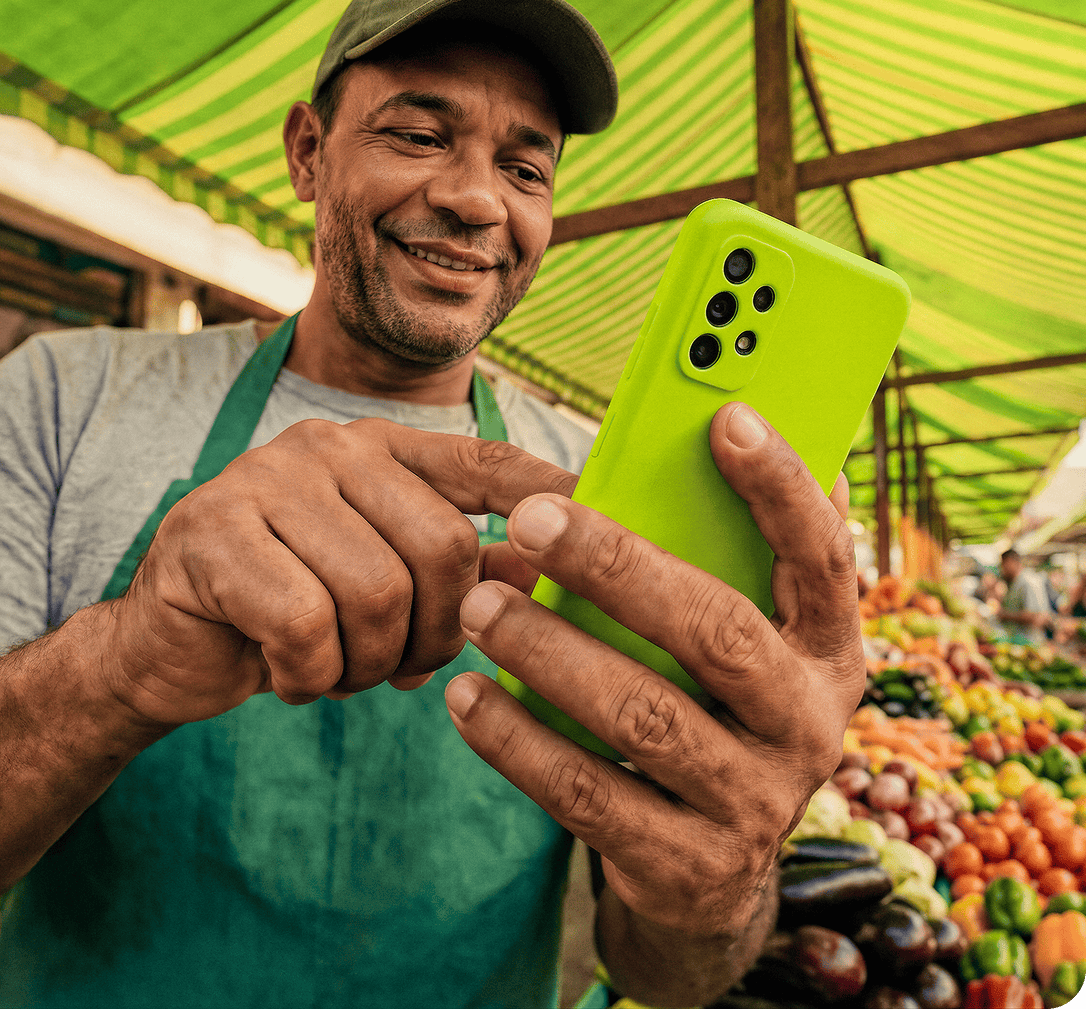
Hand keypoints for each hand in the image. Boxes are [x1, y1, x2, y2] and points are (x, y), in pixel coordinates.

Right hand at [103, 419, 575, 725]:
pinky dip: (308, 676)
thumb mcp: (386, 588)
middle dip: (437, 634)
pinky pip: (305, 626)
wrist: (170, 643)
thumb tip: (546, 575)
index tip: (601, 524)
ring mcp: (265, 480)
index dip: (549, 491)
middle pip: (444, 547)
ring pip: (376, 593)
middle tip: (402, 666)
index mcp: (382, 451)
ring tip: (337, 670)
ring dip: (367, 665)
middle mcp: (330, 448)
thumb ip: (458, 574)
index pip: (485, 461)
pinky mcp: (211, 532)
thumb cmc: (294, 612)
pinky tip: (288, 675)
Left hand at [446, 404, 862, 962]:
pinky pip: (589, 795)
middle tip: (531, 519)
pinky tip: (464, 695)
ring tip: (478, 605)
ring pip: (645, 718)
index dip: (781, 487)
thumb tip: (682, 439)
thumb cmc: (709, 713)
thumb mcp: (736, 646)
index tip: (725, 416)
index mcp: (827, 650)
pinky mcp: (687, 866)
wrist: (711, 875)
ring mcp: (753, 803)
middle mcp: (808, 725)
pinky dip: (518, 742)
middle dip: (622, 568)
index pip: (824, 556)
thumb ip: (717, 560)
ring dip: (551, 654)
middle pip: (720, 634)